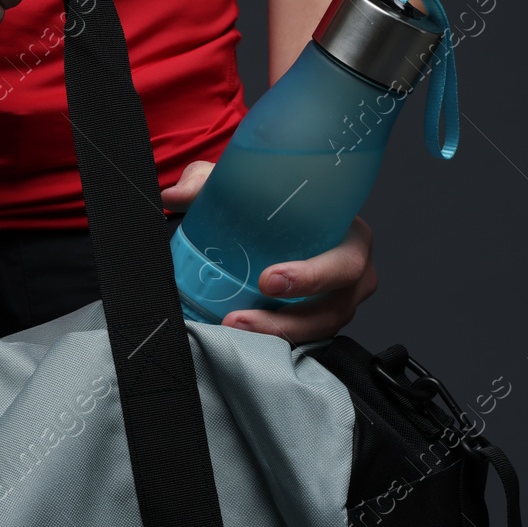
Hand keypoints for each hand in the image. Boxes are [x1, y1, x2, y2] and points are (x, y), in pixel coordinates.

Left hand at [163, 161, 377, 343]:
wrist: (282, 218)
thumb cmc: (279, 201)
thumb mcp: (244, 184)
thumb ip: (209, 183)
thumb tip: (175, 195)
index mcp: (352, 237)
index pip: (346, 262)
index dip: (313, 276)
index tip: (268, 280)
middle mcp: (352, 276)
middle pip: (333, 309)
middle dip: (286, 319)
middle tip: (240, 318)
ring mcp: (339, 304)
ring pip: (317, 331)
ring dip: (274, 335)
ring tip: (233, 328)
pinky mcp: (321, 323)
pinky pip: (305, 341)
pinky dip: (274, 343)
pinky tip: (243, 340)